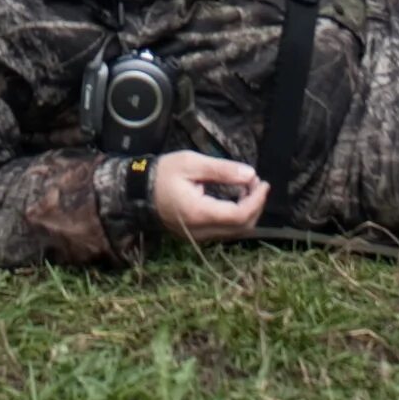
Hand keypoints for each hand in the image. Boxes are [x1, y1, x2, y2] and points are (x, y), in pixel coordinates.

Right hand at [151, 152, 267, 242]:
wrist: (136, 192)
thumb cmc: (162, 174)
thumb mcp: (191, 163)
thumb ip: (221, 170)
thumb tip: (250, 174)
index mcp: (199, 213)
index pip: (239, 215)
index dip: (256, 200)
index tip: (262, 182)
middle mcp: (200, 231)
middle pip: (241, 227)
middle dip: (256, 205)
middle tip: (257, 183)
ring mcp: (198, 236)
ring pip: (235, 232)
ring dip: (248, 212)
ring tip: (248, 188)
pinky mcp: (197, 235)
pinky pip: (225, 231)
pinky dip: (236, 217)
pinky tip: (236, 199)